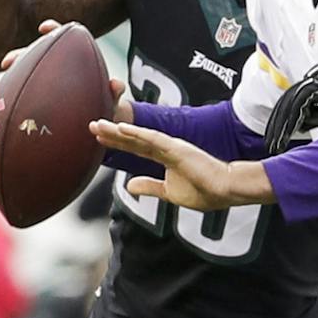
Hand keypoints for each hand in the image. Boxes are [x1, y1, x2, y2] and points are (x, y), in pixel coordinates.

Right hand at [0, 20, 131, 116]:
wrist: (101, 121)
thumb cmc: (107, 103)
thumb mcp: (113, 98)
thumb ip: (115, 90)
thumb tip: (116, 84)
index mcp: (72, 60)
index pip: (62, 38)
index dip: (54, 30)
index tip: (46, 28)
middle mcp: (54, 67)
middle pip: (32, 54)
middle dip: (18, 56)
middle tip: (7, 62)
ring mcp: (44, 82)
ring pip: (21, 76)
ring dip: (6, 80)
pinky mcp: (38, 98)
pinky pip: (22, 97)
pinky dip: (10, 100)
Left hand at [89, 121, 256, 210]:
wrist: (226, 191)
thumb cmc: (205, 193)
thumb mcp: (170, 193)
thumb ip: (150, 187)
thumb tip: (129, 186)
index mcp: (165, 158)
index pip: (136, 149)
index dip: (117, 143)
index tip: (98, 138)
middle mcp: (166, 148)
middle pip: (133, 139)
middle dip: (111, 133)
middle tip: (91, 124)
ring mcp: (172, 147)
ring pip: (140, 136)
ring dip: (118, 131)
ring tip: (99, 124)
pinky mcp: (178, 148)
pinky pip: (154, 139)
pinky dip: (137, 134)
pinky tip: (121, 129)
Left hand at [263, 57, 317, 154]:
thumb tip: (300, 125)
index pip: (294, 104)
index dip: (284, 123)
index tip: (277, 140)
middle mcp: (315, 79)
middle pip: (289, 103)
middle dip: (278, 126)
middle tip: (271, 145)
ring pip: (293, 102)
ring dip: (283, 124)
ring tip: (277, 142)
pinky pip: (304, 101)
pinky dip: (295, 117)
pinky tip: (290, 131)